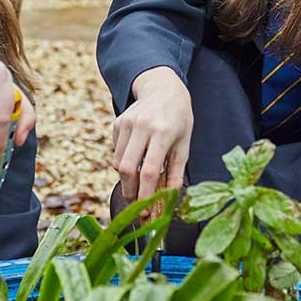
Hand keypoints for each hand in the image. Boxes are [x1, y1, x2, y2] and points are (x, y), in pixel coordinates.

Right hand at [112, 66, 192, 201]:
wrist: (163, 89)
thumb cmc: (179, 118)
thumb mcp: (184, 144)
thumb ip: (176, 172)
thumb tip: (170, 199)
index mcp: (163, 133)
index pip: (150, 171)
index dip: (146, 194)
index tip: (146, 211)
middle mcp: (143, 126)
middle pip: (128, 169)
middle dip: (130, 191)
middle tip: (136, 204)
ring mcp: (127, 123)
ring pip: (118, 162)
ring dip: (126, 180)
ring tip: (137, 185)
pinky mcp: (118, 122)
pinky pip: (116, 151)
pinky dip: (123, 162)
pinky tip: (135, 159)